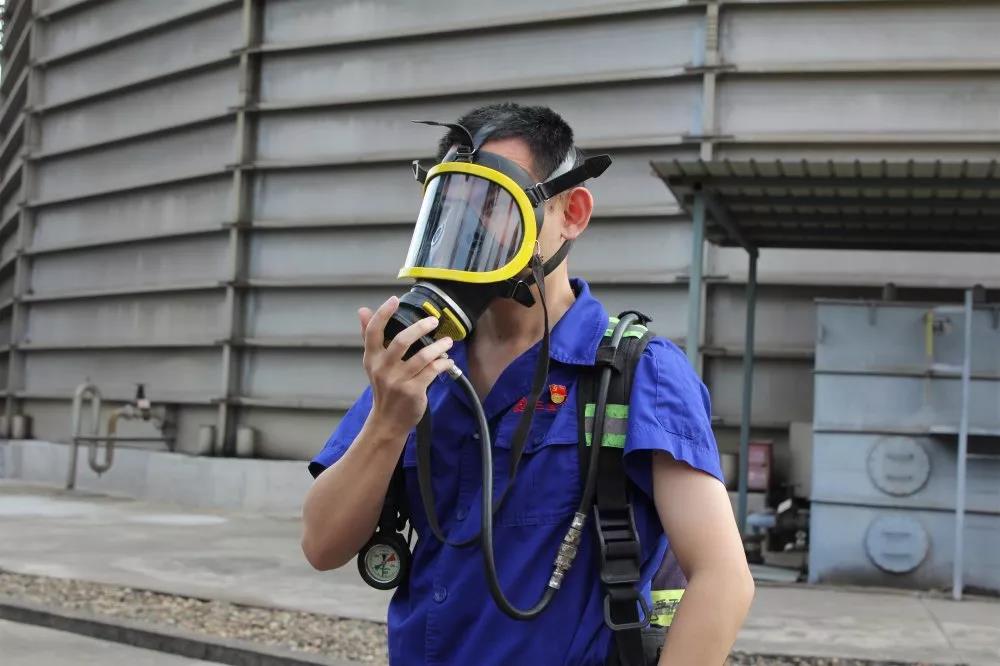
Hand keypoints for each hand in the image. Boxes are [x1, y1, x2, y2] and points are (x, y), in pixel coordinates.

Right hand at [359, 297, 454, 439]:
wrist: (388, 421)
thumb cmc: (384, 388)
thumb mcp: (373, 364)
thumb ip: (369, 337)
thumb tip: (362, 311)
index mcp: (372, 358)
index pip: (373, 332)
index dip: (383, 313)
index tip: (394, 300)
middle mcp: (383, 369)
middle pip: (400, 341)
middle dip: (419, 328)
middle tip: (433, 321)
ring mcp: (398, 381)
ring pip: (422, 357)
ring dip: (438, 346)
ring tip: (447, 341)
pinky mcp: (413, 391)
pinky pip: (432, 371)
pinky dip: (443, 363)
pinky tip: (447, 360)